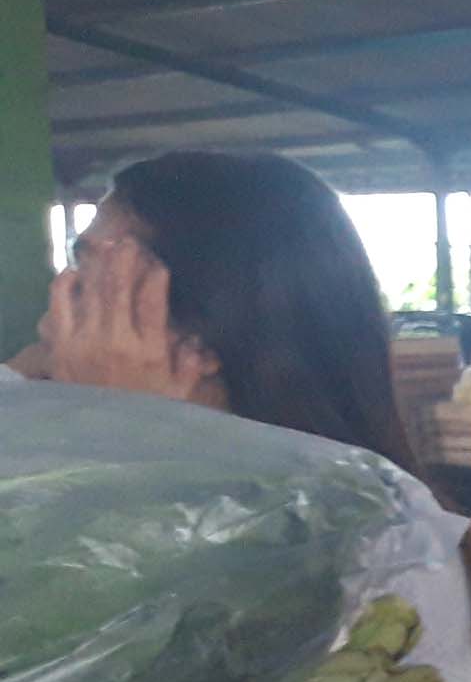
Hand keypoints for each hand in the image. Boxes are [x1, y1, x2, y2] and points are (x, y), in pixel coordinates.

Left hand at [25, 227, 208, 400]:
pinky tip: (73, 272)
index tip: (159, 265)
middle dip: (126, 261)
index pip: (152, 304)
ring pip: (92, 291)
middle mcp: (116, 342)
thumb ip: (190, 368)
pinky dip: (65, 285)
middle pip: (119, 289)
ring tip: (106, 247)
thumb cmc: (143, 417)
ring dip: (99, 265)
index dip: (155, 279)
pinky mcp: (59, 345)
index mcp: (149, 353)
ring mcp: (84, 341)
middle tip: (130, 242)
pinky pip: (59, 305)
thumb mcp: (176, 397)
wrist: (97, 440)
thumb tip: (200, 344)